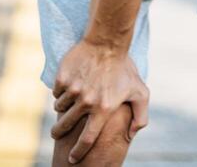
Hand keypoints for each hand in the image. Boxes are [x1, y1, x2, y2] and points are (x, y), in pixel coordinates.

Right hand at [51, 38, 148, 161]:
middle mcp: (87, 102)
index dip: (79, 152)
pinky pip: (56, 91)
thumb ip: (140, 116)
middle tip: (56, 134)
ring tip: (69, 100)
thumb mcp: (140, 91)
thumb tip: (132, 135)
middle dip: (59, 133)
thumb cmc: (124, 67)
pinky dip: (60, 91)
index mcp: (103, 109)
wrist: (107, 41)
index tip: (72, 159)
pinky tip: (70, 84)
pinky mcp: (63, 77)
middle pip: (67, 126)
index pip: (87, 139)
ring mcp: (73, 89)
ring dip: (63, 107)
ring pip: (60, 107)